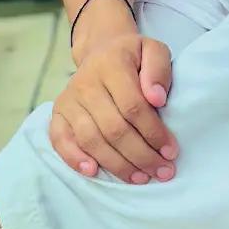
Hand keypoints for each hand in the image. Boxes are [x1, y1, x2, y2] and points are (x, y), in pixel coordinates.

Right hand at [49, 30, 178, 182]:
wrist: (101, 50)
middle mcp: (86, 82)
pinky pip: (60, 139)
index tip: (171, 151)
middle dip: (141, 155)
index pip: (133, 106)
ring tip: (140, 178)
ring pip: (92, 139)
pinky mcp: (58, 113)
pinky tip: (93, 171)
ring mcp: (69, 99)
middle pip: (114, 128)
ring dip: (117, 164)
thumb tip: (158, 99)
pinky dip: (74, 158)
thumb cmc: (133, 57)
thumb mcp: (154, 50)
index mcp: (112, 64)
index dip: (153, 132)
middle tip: (162, 171)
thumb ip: (159, 69)